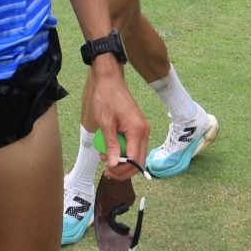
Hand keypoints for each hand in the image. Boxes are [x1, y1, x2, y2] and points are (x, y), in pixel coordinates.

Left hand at [91, 60, 150, 178]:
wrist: (110, 80)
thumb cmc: (106, 97)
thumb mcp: (105, 122)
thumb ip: (111, 144)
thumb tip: (113, 165)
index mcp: (137, 130)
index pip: (134, 160)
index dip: (122, 170)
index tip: (107, 170)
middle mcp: (144, 131)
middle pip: (138, 161)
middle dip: (123, 169)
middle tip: (106, 169)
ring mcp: (143, 129)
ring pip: (137, 155)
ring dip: (123, 161)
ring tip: (105, 157)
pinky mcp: (138, 128)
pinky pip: (134, 146)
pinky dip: (124, 151)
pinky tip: (111, 149)